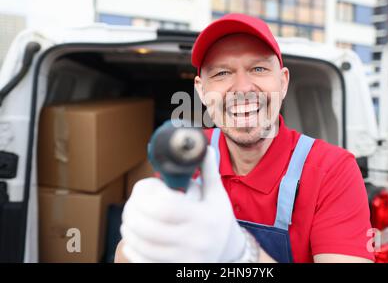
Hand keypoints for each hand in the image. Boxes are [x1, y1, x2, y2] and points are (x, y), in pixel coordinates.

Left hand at [120, 146, 245, 261]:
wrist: (228, 254)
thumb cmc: (219, 221)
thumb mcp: (218, 197)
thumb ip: (210, 172)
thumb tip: (205, 147)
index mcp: (203, 218)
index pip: (166, 207)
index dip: (146, 196)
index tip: (143, 188)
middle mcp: (193, 241)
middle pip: (148, 227)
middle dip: (132, 212)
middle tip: (130, 205)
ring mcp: (183, 258)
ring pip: (143, 245)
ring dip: (129, 230)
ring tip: (128, 220)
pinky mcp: (174, 270)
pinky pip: (144, 262)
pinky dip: (133, 249)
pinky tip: (133, 240)